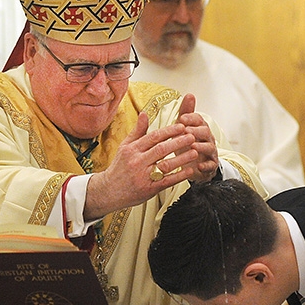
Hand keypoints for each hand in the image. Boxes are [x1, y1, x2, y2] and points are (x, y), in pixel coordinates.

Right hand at [85, 112, 199, 218]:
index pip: (154, 137)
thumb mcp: (125, 147)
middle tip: (192, 136)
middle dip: (178, 142)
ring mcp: (143, 176)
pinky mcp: (149, 189)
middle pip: (161, 149)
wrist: (109, 191)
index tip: (182, 126)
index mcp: (132, 149)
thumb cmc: (119, 167)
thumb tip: (144, 113)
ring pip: (165, 165)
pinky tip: (188, 170)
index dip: (169, 131)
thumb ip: (137, 131)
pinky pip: (166, 181)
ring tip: (195, 152)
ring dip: (182, 158)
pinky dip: (179, 176)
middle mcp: (137, 162)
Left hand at [175, 94, 218, 181]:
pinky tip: (199, 166)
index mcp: (200, 127)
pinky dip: (205, 166)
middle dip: (196, 130)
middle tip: (186, 131)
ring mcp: (210, 152)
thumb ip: (186, 112)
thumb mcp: (184, 127)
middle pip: (205, 131)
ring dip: (201, 146)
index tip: (182, 118)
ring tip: (192, 146)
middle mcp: (207, 138)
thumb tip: (190, 94)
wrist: (194, 164)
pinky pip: (210, 165)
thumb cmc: (187, 143)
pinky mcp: (210, 165)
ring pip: (209, 147)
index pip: (198, 119)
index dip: (191, 118)